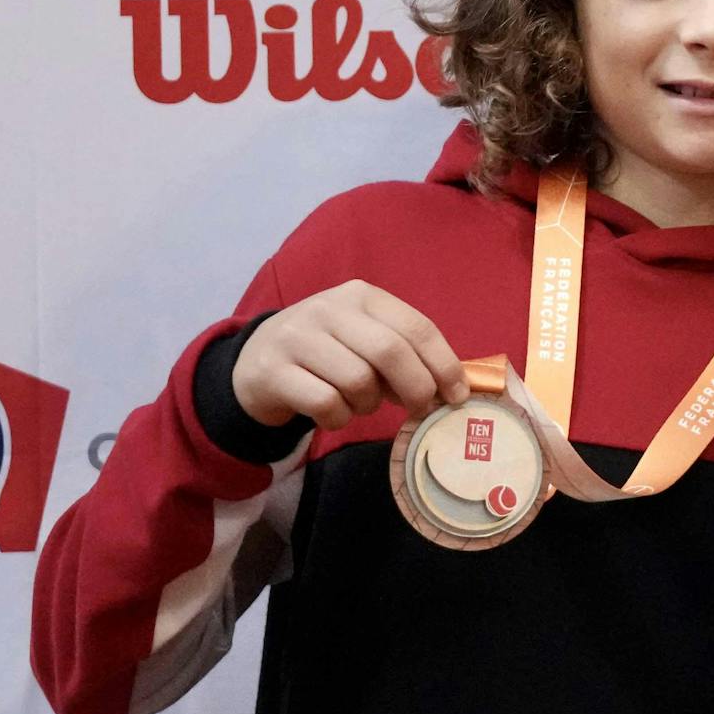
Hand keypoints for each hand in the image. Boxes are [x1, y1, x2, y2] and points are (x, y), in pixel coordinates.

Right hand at [230, 281, 473, 433]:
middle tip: (419, 410)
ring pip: (357, 381)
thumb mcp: (364, 339)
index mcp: (361, 296)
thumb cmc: (328, 354)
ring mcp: (297, 337)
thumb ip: (404, 354)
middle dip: (416, 389)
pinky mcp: (274, 370)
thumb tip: (451, 389)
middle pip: (390, 352)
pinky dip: (339, 417)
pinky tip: (334, 412)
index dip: (444, 364)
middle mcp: (328, 308)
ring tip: (360, 403)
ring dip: (369, 404)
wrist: (256, 361)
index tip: (457, 395)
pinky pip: (326, 403)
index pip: (416, 327)